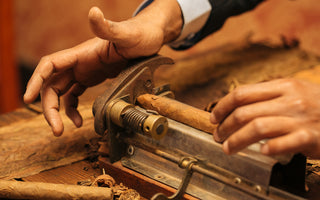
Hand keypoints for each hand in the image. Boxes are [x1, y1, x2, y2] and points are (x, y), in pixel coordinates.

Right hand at [24, 1, 181, 135]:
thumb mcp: (126, 35)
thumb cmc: (140, 35)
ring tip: (63, 130)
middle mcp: (78, 62)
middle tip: (56, 130)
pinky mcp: (92, 77)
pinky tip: (80, 121)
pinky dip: (72, 109)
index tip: (28, 99)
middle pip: (52, 85)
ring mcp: (84, 70)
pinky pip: (74, 94)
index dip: (36, 81)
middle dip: (49, 108)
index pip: (50, 65)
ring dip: (58, 112)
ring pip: (61, 92)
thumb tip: (93, 12)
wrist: (150, 38)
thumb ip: (108, 28)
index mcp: (81, 53)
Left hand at [210, 79, 319, 157]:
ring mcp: (300, 118)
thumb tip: (237, 106)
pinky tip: (260, 152)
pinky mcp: (310, 137)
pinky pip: (283, 143)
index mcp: (283, 86)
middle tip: (218, 135)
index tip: (214, 117)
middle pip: (244, 112)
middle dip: (225, 126)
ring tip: (228, 147)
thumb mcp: (294, 91)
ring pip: (257, 128)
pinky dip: (268, 149)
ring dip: (236, 140)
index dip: (222, 106)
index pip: (242, 93)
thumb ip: (268, 96)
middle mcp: (290, 100)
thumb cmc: (317, 105)